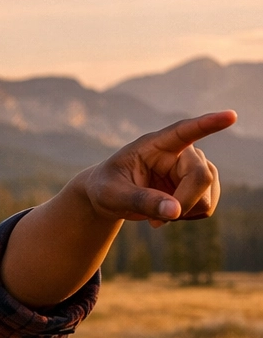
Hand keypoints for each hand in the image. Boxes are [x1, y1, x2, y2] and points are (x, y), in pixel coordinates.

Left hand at [81, 111, 234, 228]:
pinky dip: (186, 217)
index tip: (230, 116)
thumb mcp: (113, 195)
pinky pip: (207, 207)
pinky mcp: (199, 186)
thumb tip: (175, 211)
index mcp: (156, 144)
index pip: (185, 130)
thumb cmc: (106, 188)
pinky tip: (167, 213)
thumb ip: (141, 201)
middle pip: (202, 176)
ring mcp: (193, 168)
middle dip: (182, 203)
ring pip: (207, 196)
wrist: (109, 197)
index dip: (208, 124)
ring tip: (155, 214)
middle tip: (155, 221)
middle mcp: (181, 153)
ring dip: (182, 213)